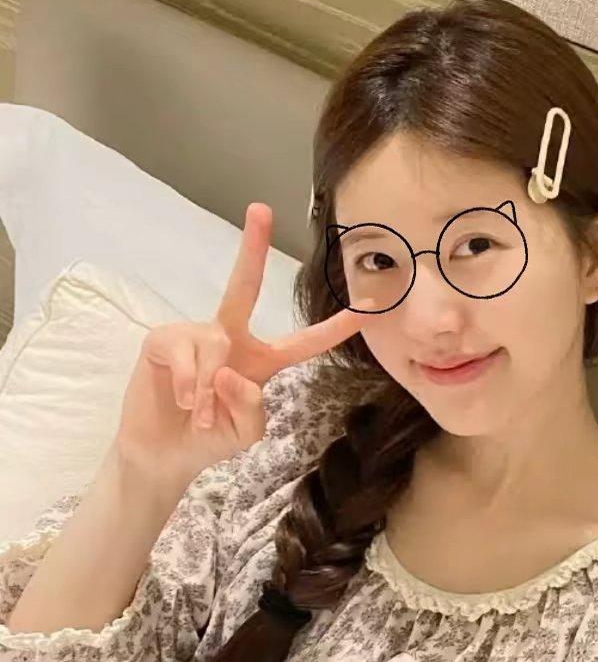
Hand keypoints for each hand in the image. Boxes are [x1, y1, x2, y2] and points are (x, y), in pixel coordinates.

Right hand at [113, 202, 373, 491]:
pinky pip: (187, 356)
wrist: (165, 453)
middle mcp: (230, 337)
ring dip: (210, 391)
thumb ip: (252, 407)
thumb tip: (232, 371)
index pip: (305, 342)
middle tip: (261, 207)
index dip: (337, 327)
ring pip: (216, 348)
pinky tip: (182, 402)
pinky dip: (189, 387)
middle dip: (252, 247)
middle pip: (245, 286)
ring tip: (200, 414)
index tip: (370, 305)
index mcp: (261, 360)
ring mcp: (195, 335)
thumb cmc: (209, 439)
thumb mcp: (246, 432)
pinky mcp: (163, 340)